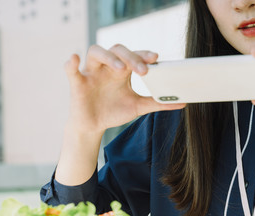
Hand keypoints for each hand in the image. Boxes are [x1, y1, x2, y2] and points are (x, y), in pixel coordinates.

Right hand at [64, 44, 184, 134]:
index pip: (134, 55)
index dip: (143, 54)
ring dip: (109, 58)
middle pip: (118, 50)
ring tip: (121, 69)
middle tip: (143, 70)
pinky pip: (71, 69)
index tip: (156, 58)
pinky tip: (75, 59)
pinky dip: (71, 63)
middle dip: (131, 57)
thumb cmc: (114, 111)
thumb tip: (183, 103)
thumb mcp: (138, 107)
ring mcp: (91, 73)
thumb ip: (158, 103)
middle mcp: (107, 67)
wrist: (93, 126)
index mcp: (122, 70)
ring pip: (96, 52)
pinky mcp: (77, 83)